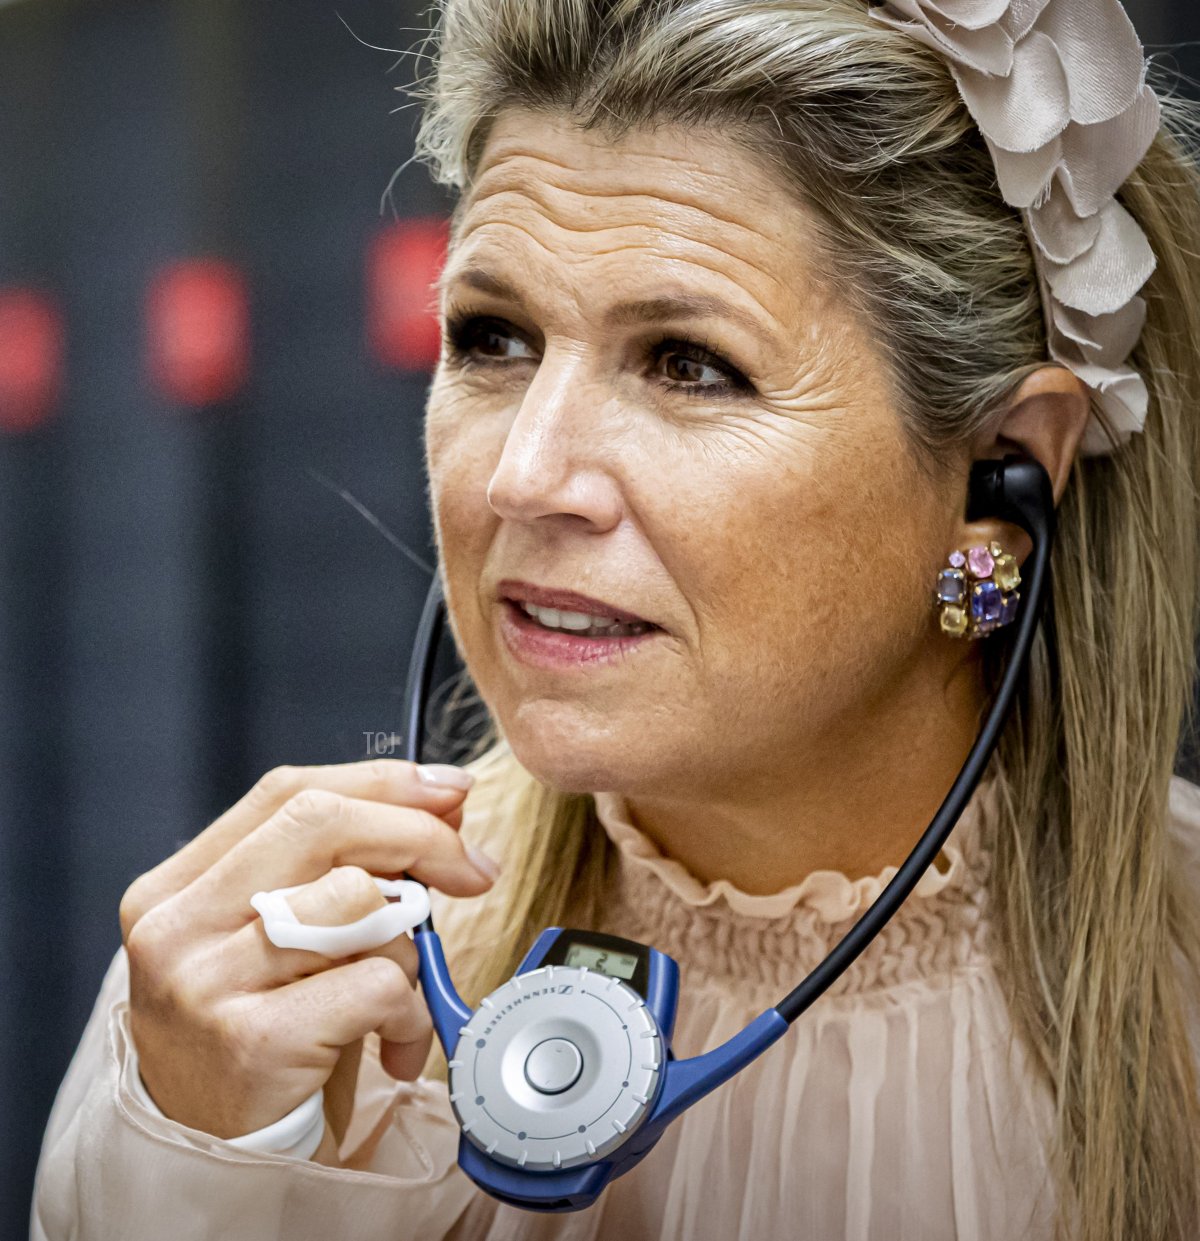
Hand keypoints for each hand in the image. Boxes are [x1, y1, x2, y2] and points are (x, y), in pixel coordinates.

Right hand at [118, 759, 498, 1142]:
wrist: (218, 1159)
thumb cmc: (265, 1034)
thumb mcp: (288, 937)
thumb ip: (345, 864)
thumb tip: (445, 797)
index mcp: (177, 887)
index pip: (289, 792)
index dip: (382, 783)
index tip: (450, 792)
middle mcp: (178, 927)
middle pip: (322, 824)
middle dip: (418, 835)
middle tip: (470, 870)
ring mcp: (207, 983)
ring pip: (357, 901)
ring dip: (408, 943)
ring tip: (396, 989)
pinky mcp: (253, 1042)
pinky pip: (376, 982)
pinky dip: (410, 1009)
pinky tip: (395, 1041)